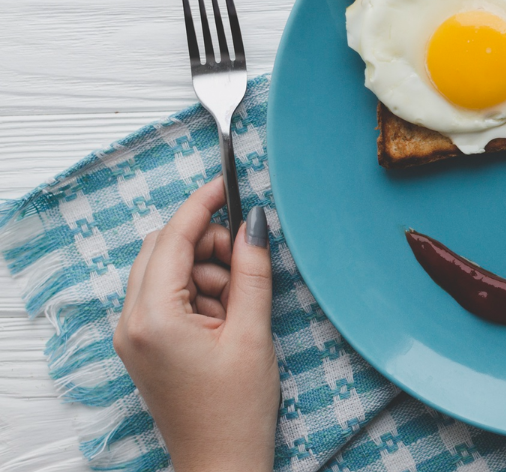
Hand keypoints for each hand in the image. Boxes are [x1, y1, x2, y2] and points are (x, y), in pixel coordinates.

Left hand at [114, 179, 278, 471]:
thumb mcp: (253, 332)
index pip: (174, 239)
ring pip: (165, 270)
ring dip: (205, 270)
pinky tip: (224, 316)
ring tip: (239, 305)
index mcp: (154, 317)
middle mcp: (131, 322)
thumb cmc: (237, 408)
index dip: (202, 205)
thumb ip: (252, 271)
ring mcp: (132, 334)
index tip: (226, 182)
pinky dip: (196, 292)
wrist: (221, 460)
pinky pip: (165, 296)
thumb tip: (254, 223)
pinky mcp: (142, 344)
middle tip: (246, 255)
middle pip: (163, 249)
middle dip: (206, 242)